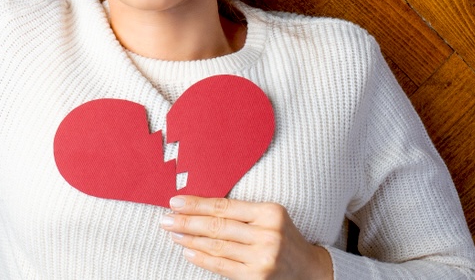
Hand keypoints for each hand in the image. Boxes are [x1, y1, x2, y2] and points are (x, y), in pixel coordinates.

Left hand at [159, 196, 333, 279]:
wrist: (308, 269)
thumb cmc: (283, 237)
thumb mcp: (269, 216)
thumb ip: (241, 212)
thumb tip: (199, 208)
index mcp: (270, 212)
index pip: (225, 206)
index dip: (197, 204)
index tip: (176, 202)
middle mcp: (268, 234)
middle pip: (218, 226)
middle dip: (187, 222)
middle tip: (166, 218)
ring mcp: (263, 258)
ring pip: (217, 247)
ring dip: (190, 240)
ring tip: (173, 234)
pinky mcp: (256, 277)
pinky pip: (222, 266)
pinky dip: (202, 259)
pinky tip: (188, 251)